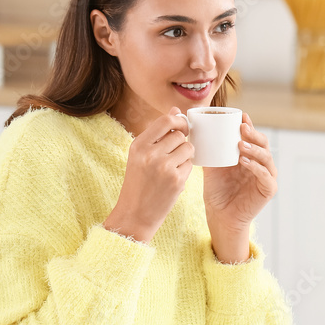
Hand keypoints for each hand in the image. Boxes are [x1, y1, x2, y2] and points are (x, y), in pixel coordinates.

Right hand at [103, 108, 192, 242]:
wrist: (135, 214)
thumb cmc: (138, 183)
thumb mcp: (141, 155)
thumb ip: (158, 133)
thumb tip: (176, 110)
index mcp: (138, 145)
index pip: (165, 121)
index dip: (179, 121)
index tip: (182, 127)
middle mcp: (150, 154)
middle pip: (180, 135)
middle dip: (182, 142)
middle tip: (174, 154)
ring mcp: (163, 167)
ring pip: (188, 148)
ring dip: (185, 155)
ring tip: (173, 166)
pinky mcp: (176, 180)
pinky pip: (190, 165)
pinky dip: (185, 170)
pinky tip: (174, 178)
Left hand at [203, 114, 276, 261]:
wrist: (220, 216)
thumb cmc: (217, 191)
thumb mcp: (211, 166)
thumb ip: (209, 150)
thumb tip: (195, 131)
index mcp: (250, 156)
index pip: (253, 137)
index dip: (249, 125)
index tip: (241, 116)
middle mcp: (261, 164)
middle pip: (263, 143)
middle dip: (254, 134)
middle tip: (241, 128)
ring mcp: (267, 176)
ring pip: (266, 157)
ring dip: (254, 149)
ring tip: (240, 145)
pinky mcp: (268, 190)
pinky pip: (265, 176)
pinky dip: (256, 167)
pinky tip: (244, 161)